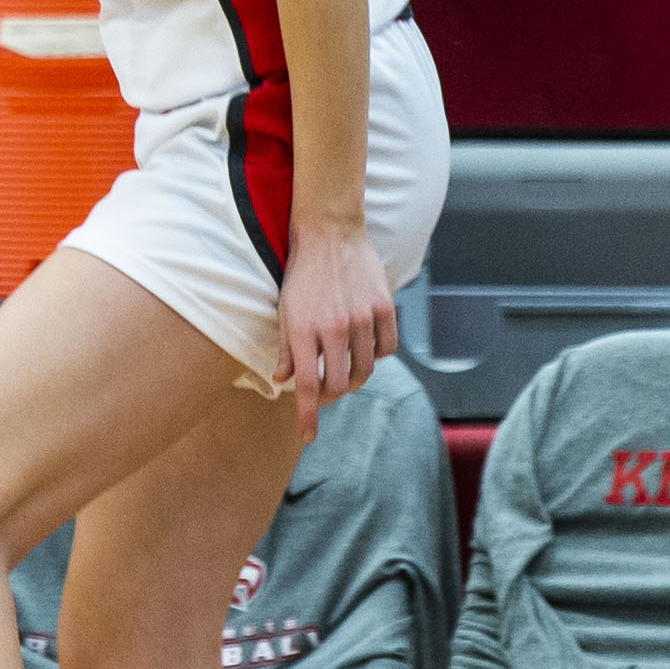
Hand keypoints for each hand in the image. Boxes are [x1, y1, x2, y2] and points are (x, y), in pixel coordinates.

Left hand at [276, 222, 401, 436]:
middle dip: (331, 395)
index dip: (307, 416)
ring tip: (344, 368)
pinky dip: (377, 356)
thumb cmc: (302, 273)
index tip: (308, 436)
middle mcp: (334, 327)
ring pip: (365, 369)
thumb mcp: (284, 310)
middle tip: (324, 390)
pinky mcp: (383, 307)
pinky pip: (387, 349)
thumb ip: (286, 348)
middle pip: (339, 384)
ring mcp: (362, 317)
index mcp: (304, 329)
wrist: (330, 232)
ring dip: (354, 377)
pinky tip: (365, 348)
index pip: (306, 385)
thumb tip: (282, 381)